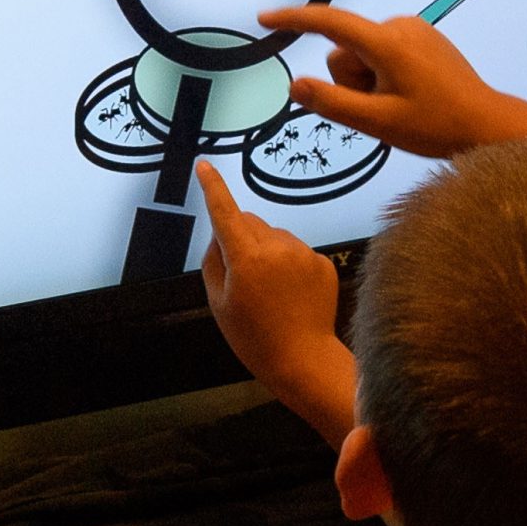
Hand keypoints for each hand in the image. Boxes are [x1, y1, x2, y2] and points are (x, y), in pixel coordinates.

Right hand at [196, 164, 353, 442]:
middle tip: (242, 278)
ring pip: (275, 236)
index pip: (225, 212)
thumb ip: (213, 261)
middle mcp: (277, 246)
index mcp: (246, 257)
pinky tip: (292, 295)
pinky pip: (297, 251)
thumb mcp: (218, 303)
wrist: (303, 360)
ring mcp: (303, 252)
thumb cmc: (253, 338)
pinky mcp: (322, 261)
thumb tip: (220, 235)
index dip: (212, 187)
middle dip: (241, 238)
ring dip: (267, 252)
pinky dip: (290, 265)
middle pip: (250, 223)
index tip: (204, 165)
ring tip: (271, 293)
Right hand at [265, 3, 509, 158]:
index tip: (264, 18)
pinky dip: (382, 75)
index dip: (293, 20)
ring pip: (362, 55)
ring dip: (368, 82)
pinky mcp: (423, 37)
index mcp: (387, 43)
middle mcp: (399, 26)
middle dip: (350, 82)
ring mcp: (413, 29)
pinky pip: (382, 52)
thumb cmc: (435, 127)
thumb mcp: (378, 123)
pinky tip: (409, 96)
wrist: (487, 125)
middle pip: (345, 51)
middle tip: (381, 112)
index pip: (329, 23)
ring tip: (399, 106)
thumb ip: (332, 103)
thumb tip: (293, 84)